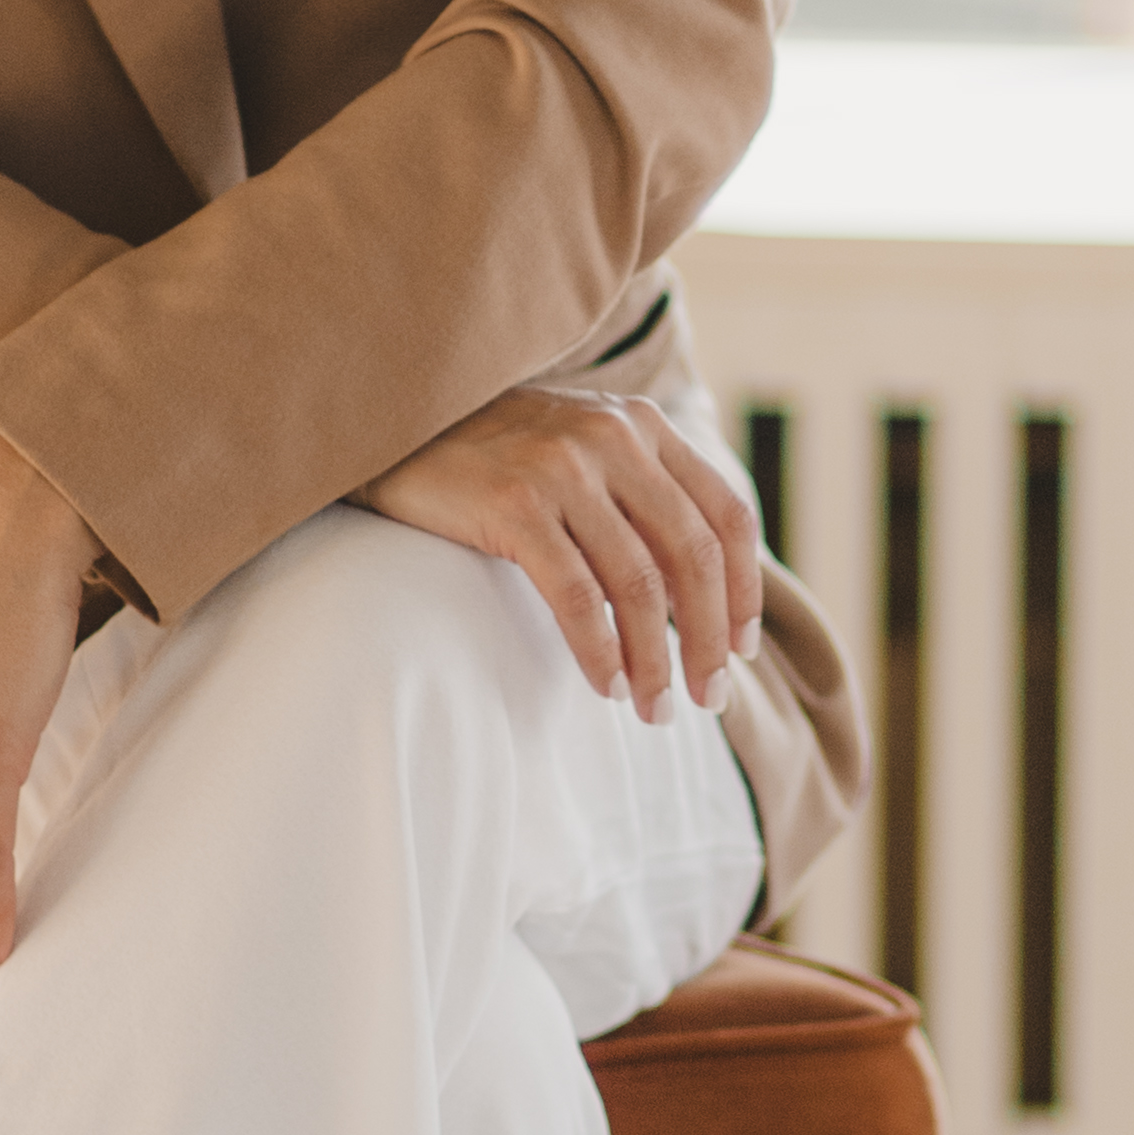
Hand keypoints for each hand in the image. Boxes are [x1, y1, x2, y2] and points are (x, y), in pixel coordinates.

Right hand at [359, 386, 762, 716]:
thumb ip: (634, 496)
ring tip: (654, 708)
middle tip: (708, 699)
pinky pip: (578, 598)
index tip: (741, 649)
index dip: (744, 589)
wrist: (389, 427)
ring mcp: (564, 469)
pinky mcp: (514, 506)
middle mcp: (614, 438)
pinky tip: (607, 685)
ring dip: (656, 660)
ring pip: (640, 585)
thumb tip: (695, 593)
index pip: (726, 514)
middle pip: (695, 555)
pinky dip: (600, 651)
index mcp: (642, 425)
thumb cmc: (487, 457)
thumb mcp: (578, 452)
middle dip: (710, 639)